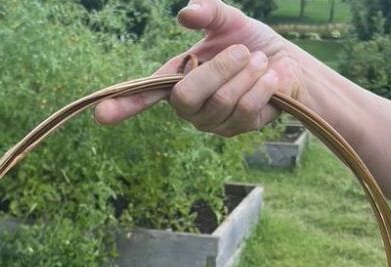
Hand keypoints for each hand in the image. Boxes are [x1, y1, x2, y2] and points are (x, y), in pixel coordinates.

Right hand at [94, 0, 305, 136]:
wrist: (289, 66)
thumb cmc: (254, 44)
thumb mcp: (230, 20)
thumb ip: (209, 12)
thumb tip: (185, 13)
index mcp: (178, 77)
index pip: (145, 94)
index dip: (124, 104)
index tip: (101, 114)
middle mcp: (190, 105)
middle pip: (185, 98)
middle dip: (217, 70)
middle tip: (241, 51)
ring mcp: (212, 121)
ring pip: (221, 101)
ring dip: (245, 74)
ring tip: (259, 62)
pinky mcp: (237, 129)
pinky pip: (244, 109)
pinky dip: (261, 86)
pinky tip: (270, 77)